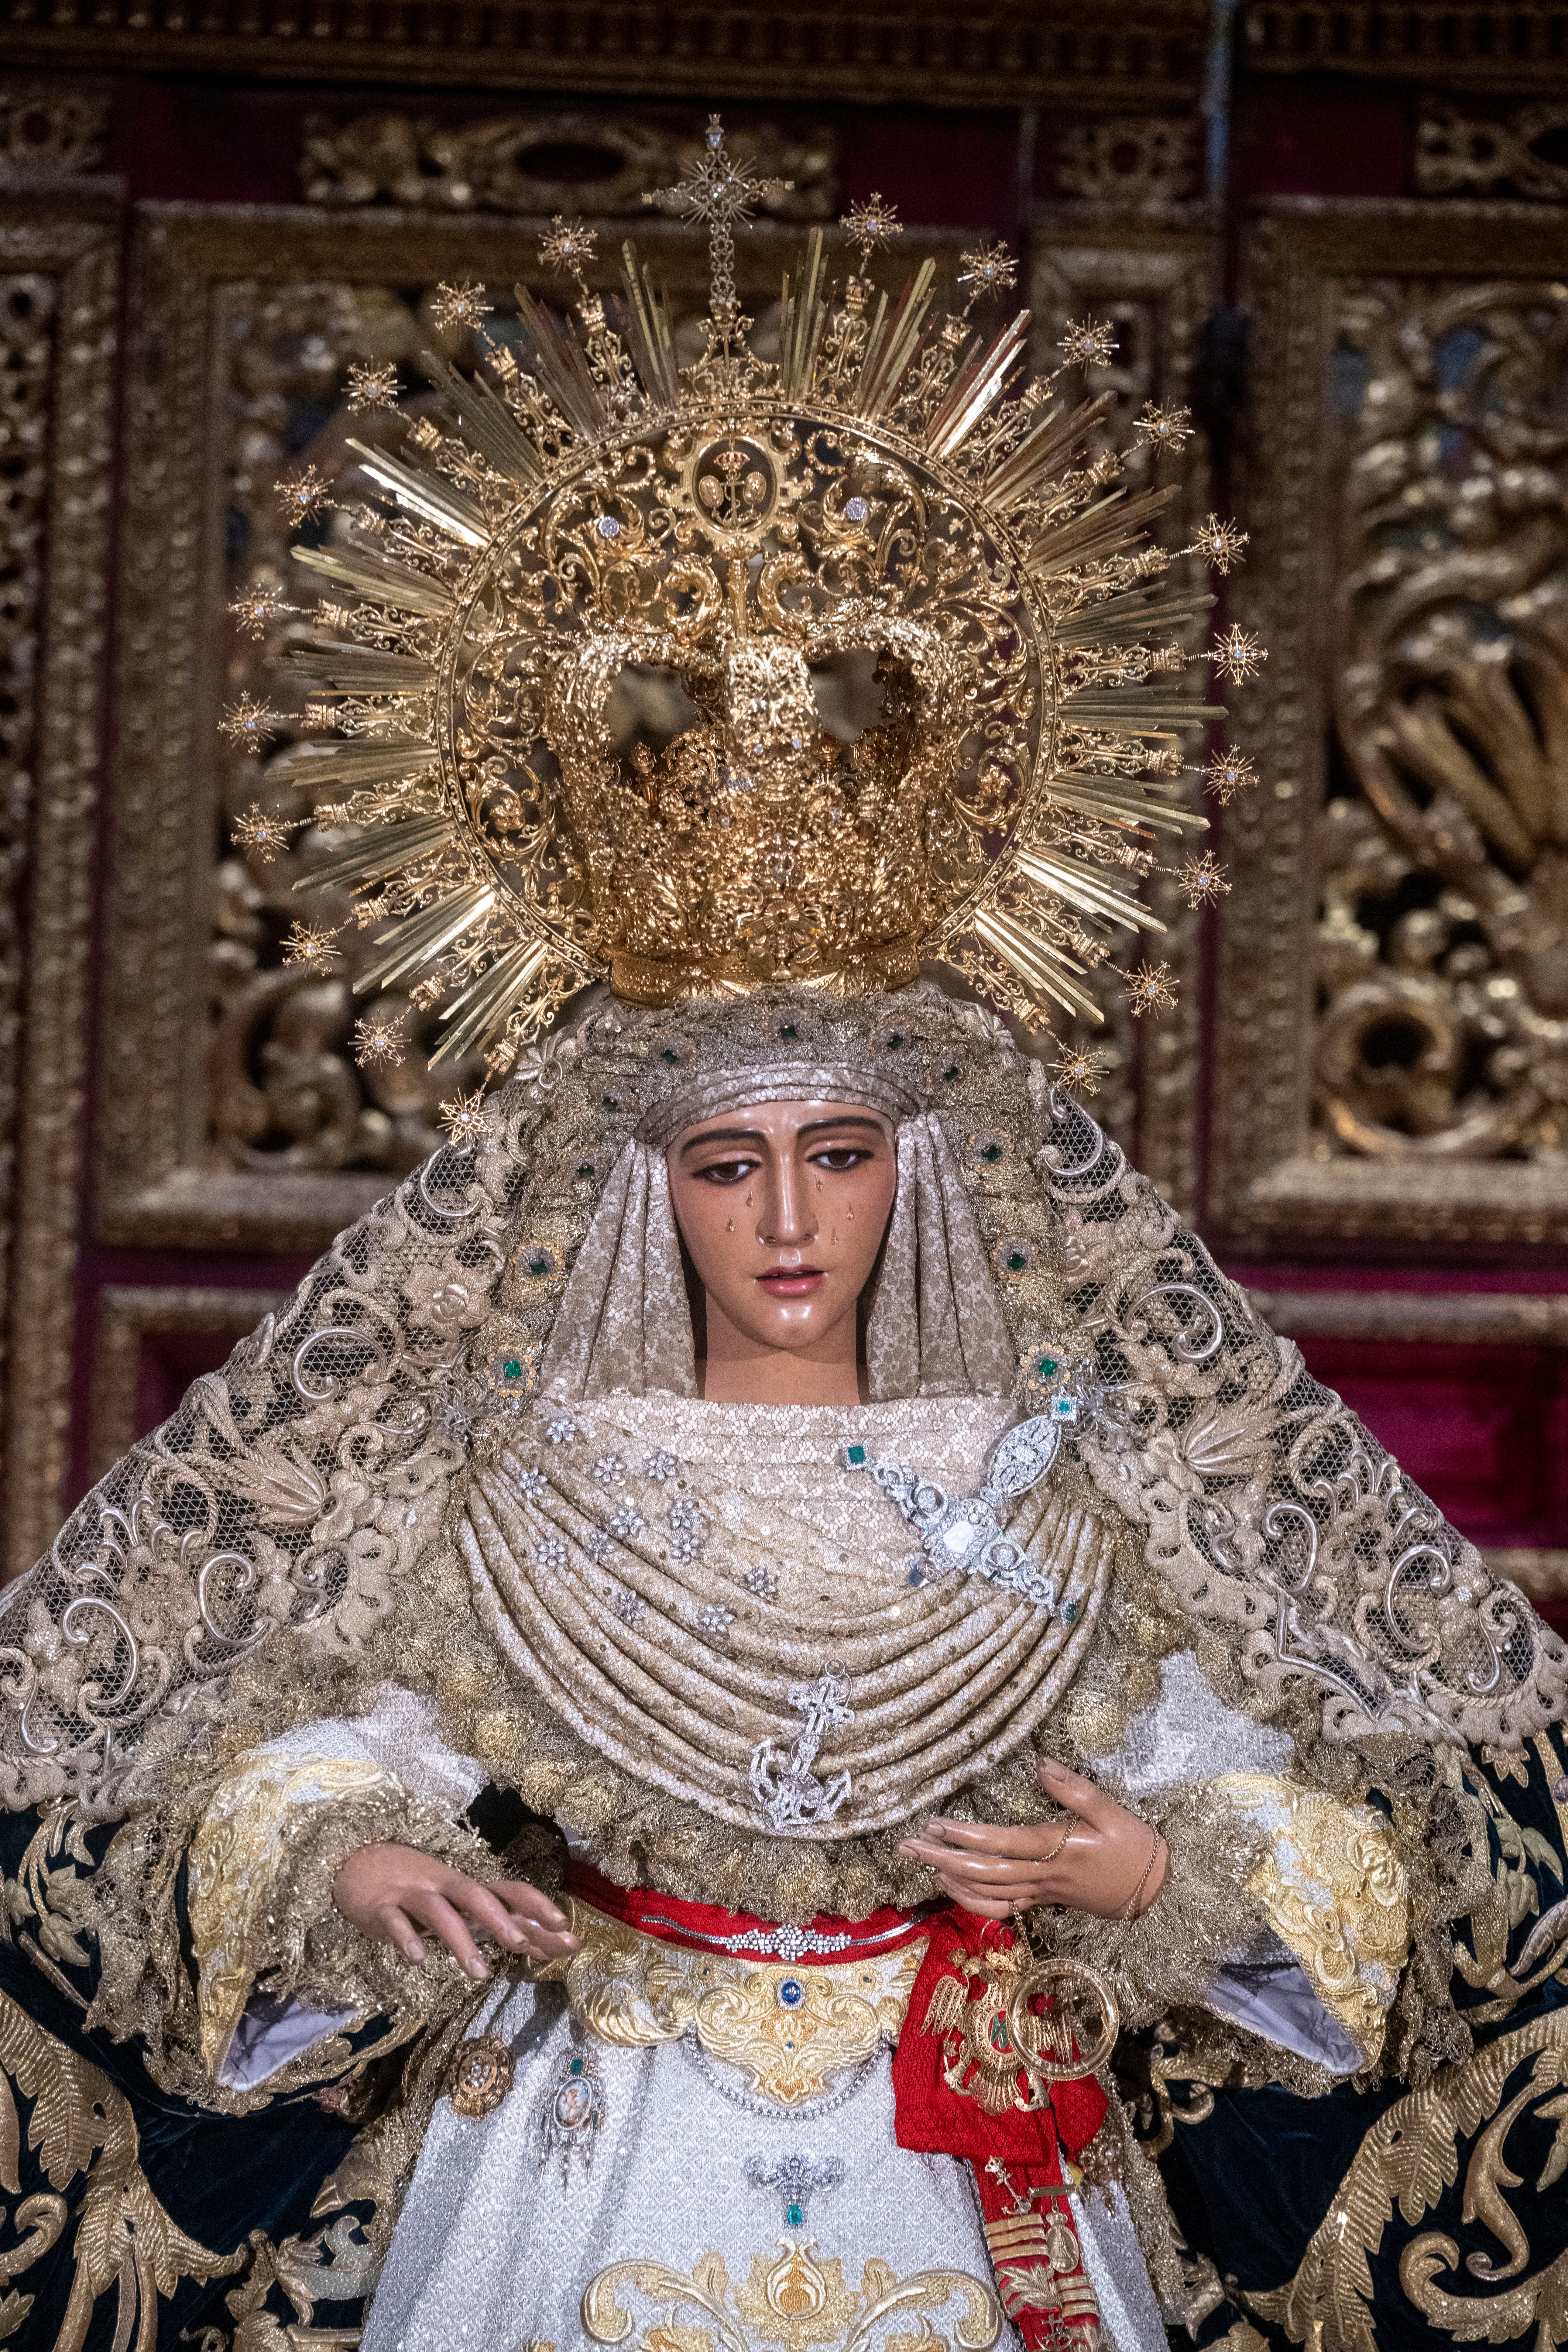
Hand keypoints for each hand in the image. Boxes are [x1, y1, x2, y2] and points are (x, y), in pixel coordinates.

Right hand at [331, 1842, 578, 1978]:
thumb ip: (500, 1926)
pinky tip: (418, 1959)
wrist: (357, 1862)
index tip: (565, 1926)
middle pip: (476, 1896)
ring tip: (479, 1973)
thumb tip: (549, 1944)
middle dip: (501, 1919)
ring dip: (460, 1941)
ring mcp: (411, 1896)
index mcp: (466, 1888)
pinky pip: (395, 1923)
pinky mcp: (381, 1909)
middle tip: (522, 1945)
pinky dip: (406, 1939)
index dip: (537, 1905)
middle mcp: (444, 1887)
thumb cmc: (419, 1891)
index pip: (508, 1890)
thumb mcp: (460, 1907)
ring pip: (439, 1913)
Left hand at [896, 1759, 1167, 1922]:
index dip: (967, 1836)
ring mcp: (1041, 1892)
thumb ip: (1075, 1789)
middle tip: (907, 1845)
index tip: (936, 1823)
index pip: (1002, 1845)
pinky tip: (953, 1887)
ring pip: (987, 1892)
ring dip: (950, 1878)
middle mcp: (1042, 1876)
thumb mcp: (1111, 1811)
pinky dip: (972, 1901)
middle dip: (943, 1859)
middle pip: (984, 1873)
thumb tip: (1041, 1763)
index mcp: (1057, 1850)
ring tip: (920, 1859)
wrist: (1154, 1890)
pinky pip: (1001, 1907)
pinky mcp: (1043, 1901)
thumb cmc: (1132, 1846)